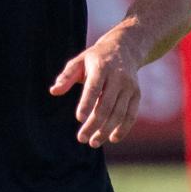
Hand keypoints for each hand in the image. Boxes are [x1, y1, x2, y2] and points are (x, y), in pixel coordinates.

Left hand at [49, 32, 142, 147]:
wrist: (124, 48)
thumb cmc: (95, 58)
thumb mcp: (79, 61)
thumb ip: (66, 76)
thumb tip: (54, 91)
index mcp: (101, 68)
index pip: (94, 88)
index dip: (87, 103)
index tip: (78, 119)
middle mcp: (118, 78)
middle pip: (106, 105)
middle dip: (94, 124)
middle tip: (82, 139)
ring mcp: (129, 87)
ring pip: (119, 113)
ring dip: (107, 130)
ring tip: (94, 142)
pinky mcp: (137, 95)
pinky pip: (131, 115)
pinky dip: (123, 128)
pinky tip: (113, 138)